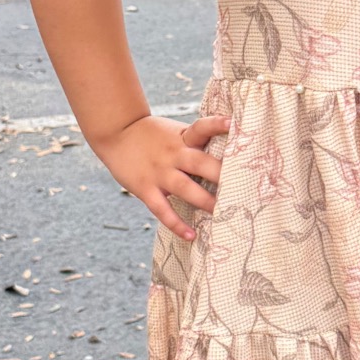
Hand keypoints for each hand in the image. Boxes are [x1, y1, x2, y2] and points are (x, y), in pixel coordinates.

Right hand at [95, 113, 230, 241]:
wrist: (116, 132)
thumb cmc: (152, 134)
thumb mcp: (175, 131)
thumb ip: (196, 141)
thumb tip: (228, 149)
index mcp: (183, 137)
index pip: (202, 127)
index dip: (217, 125)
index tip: (233, 124)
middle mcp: (173, 154)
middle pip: (201, 163)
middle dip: (221, 175)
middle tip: (243, 187)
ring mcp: (160, 172)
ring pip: (186, 188)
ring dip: (205, 201)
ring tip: (223, 213)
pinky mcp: (145, 188)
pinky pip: (162, 209)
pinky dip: (176, 224)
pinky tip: (191, 235)